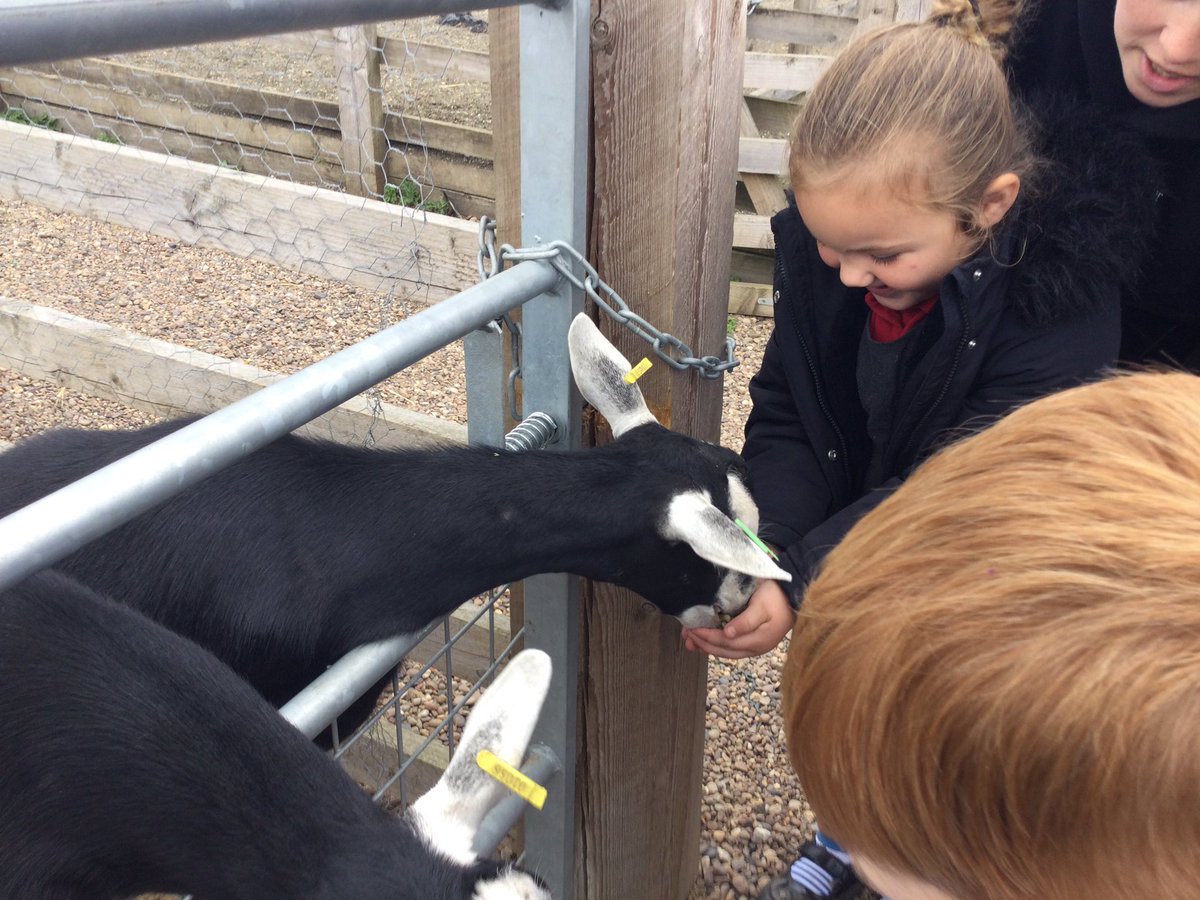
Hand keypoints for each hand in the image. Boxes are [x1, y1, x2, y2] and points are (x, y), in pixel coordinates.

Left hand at [681, 579, 795, 658]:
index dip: (707, 637)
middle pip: (723, 650)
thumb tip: (727, 634)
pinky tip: (705, 641)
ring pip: (726, 651)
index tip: (692, 629)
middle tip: (686, 635)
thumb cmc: (777, 598)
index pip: (725, 643)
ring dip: (707, 646)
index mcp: (758, 641)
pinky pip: (731, 648)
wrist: (794, 596)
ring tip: (690, 641)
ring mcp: (754, 647)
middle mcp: (755, 648)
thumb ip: (746, 621)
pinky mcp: (753, 642)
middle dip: (702, 643)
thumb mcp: (762, 606)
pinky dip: (716, 645)